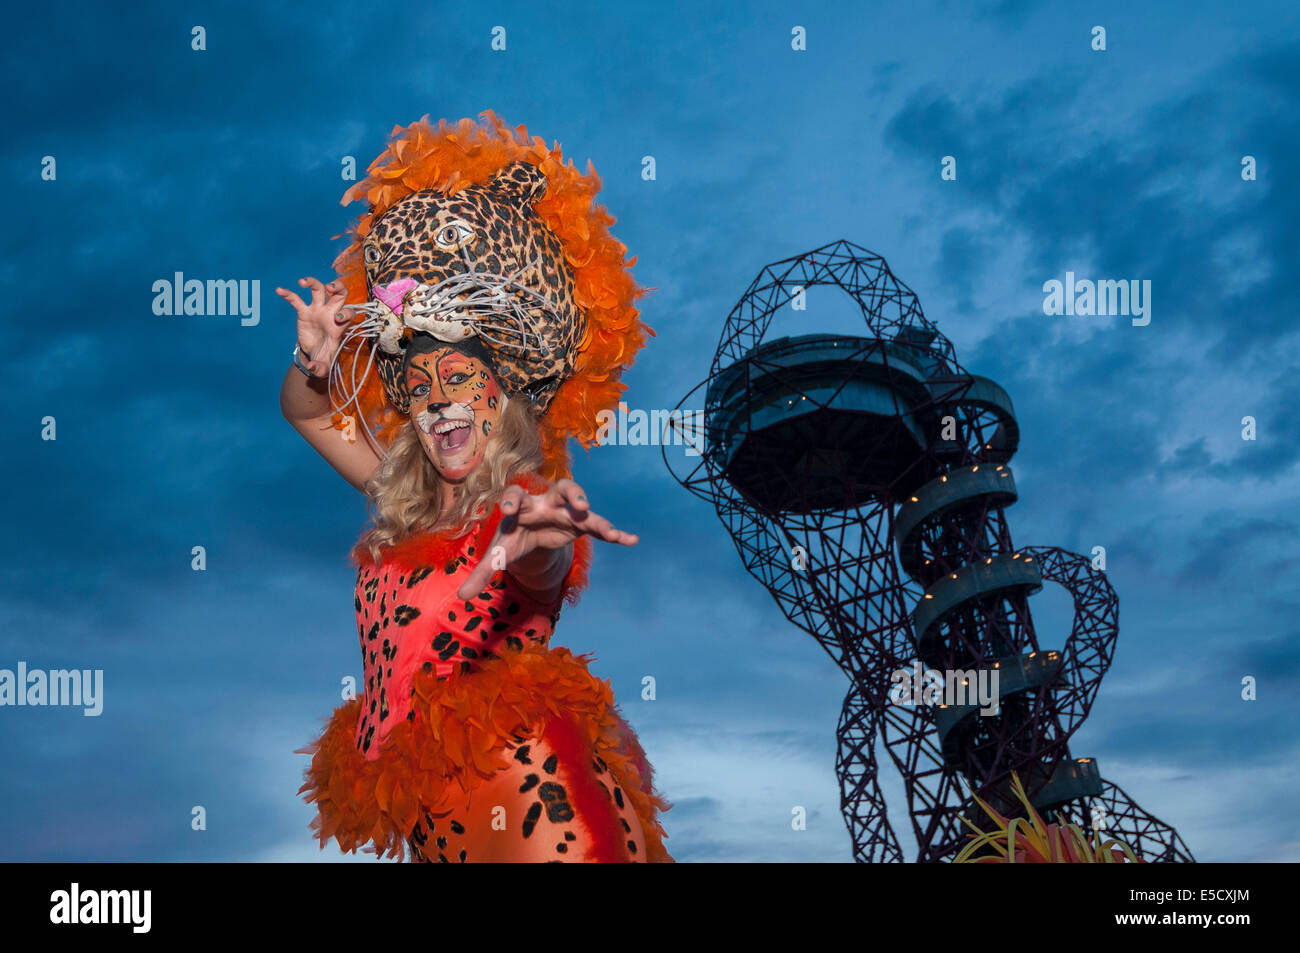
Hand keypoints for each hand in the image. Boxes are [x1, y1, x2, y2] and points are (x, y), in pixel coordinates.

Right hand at [275, 277, 351, 376]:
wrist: (314, 355)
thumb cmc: (324, 358)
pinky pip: (296, 299)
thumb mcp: (324, 367)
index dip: (346, 313)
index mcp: (340, 326)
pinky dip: (288, 294)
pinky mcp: (304, 312)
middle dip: (338, 287)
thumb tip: (312, 368)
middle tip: (330, 287)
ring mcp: (317, 311)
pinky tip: (279, 290)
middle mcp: (330, 314)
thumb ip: (320, 369)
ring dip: (312, 282)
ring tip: (302, 282)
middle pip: (340, 294)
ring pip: (319, 289)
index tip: (338, 317)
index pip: (349, 314)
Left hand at [455, 479, 637, 600]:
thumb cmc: (514, 537)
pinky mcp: (582, 523)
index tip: (507, 507)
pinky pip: (600, 526)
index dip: (511, 499)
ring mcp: (567, 510)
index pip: (515, 495)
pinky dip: (615, 533)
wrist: (533, 533)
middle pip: (561, 488)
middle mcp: (546, 502)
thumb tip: (461, 597)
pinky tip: (630, 540)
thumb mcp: (499, 553)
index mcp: (521, 505)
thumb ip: (483, 572)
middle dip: (571, 494)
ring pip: (584, 505)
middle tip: (580, 504)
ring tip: (608, 529)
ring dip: (595, 515)